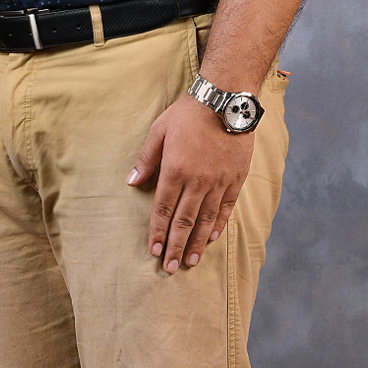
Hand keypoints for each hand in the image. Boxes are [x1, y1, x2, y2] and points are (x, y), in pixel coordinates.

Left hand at [128, 93, 253, 272]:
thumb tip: (131, 182)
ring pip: (206, 219)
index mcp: (175, 170)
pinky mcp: (236, 178)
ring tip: (189, 261)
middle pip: (183, 221)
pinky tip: (210, 238)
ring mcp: (219, 181)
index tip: (153, 251)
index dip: (157, 232)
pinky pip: (226, 208)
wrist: (226, 100)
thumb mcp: (159, 131)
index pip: (163, 210)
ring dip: (196, 242)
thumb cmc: (188, 114)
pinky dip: (218, 225)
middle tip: (170, 268)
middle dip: (175, 246)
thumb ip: (146, 160)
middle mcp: (197, 181)